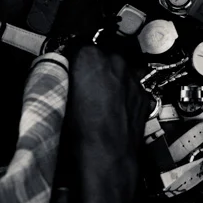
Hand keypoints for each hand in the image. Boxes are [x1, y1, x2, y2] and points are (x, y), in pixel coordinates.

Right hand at [68, 46, 147, 194]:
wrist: (106, 156)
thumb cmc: (80, 132)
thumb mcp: (59, 97)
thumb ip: (62, 76)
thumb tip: (62, 70)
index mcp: (90, 57)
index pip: (79, 46)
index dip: (74, 59)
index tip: (70, 68)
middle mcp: (115, 63)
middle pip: (102, 57)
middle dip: (94, 69)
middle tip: (83, 87)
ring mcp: (132, 79)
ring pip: (119, 72)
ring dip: (110, 80)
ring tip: (98, 101)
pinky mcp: (143, 95)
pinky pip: (131, 88)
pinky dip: (123, 95)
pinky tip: (113, 110)